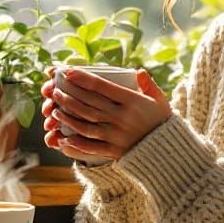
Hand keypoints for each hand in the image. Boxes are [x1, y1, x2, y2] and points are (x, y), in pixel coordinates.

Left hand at [41, 68, 171, 161]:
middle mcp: (121, 117)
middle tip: (55, 88)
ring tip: (54, 109)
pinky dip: (75, 142)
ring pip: (85, 124)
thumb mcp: (160, 100)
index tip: (68, 72)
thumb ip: (149, 85)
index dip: (83, 78)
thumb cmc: (162, 122)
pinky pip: (90, 146)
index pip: (102, 87)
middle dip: (69, 94)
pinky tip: (62, 137)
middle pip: (89, 104)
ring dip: (67, 116)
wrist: (169, 151)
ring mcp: (116, 135)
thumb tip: (138, 71)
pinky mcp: (113, 150)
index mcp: (132, 102)